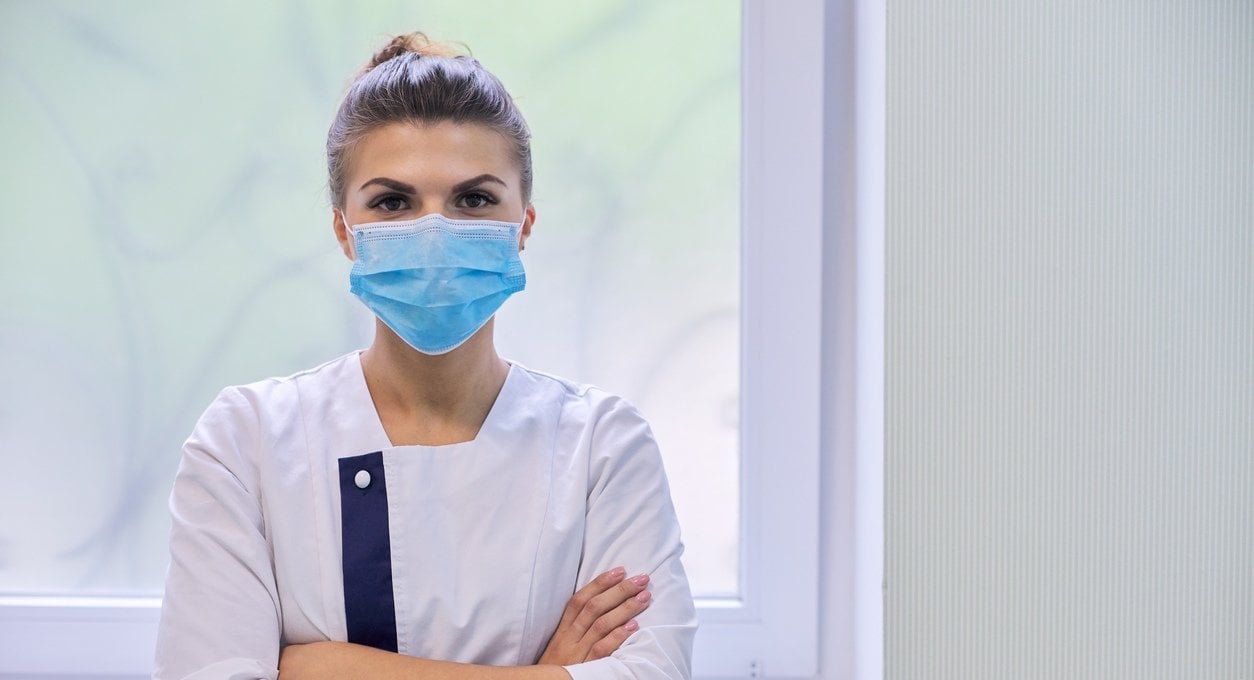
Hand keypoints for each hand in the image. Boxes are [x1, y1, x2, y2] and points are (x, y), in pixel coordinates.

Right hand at [537, 567, 651, 665]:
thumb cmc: (555, 669)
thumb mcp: (561, 646)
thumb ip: (576, 627)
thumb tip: (602, 604)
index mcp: (562, 631)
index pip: (579, 600)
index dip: (600, 583)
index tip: (620, 570)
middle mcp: (568, 639)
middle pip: (593, 608)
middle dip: (619, 590)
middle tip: (641, 579)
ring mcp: (576, 654)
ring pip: (600, 625)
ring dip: (624, 608)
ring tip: (644, 597)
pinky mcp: (584, 669)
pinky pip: (602, 650)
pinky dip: (617, 636)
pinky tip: (633, 626)